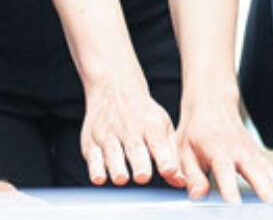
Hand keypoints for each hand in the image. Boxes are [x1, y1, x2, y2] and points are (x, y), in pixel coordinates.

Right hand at [80, 72, 183, 187]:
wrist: (113, 89)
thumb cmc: (143, 115)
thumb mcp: (162, 127)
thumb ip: (171, 156)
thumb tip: (181, 182)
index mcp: (151, 126)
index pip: (159, 143)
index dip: (165, 158)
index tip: (170, 170)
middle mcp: (129, 130)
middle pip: (135, 148)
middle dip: (139, 163)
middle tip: (143, 177)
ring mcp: (108, 135)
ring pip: (112, 153)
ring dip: (117, 167)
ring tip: (122, 179)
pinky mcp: (90, 143)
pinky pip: (92, 157)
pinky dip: (95, 168)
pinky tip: (99, 178)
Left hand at [174, 92, 272, 203]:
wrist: (213, 107)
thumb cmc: (196, 132)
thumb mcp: (183, 151)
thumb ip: (192, 175)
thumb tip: (197, 196)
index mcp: (219, 151)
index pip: (225, 173)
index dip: (230, 190)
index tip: (236, 206)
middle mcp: (242, 154)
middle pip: (258, 175)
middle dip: (268, 194)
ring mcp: (256, 157)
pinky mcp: (263, 162)